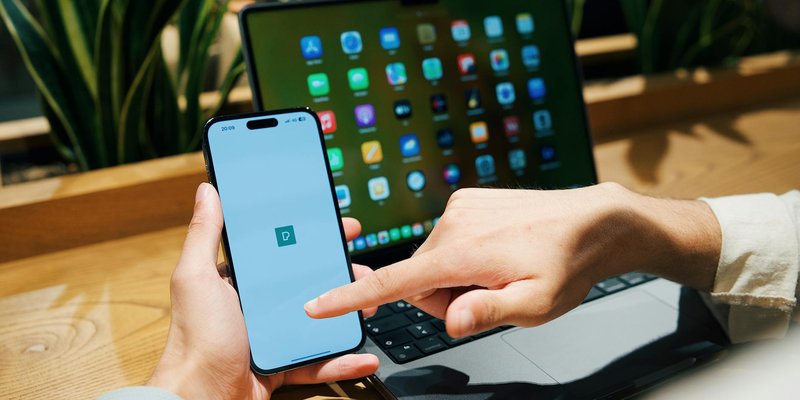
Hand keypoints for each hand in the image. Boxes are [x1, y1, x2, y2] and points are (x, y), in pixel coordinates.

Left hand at [148, 183, 378, 399]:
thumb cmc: (195, 339)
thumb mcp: (197, 278)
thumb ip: (204, 234)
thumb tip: (208, 190)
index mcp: (240, 282)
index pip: (280, 250)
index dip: (310, 235)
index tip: (335, 224)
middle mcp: (256, 306)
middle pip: (307, 283)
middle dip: (339, 273)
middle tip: (362, 264)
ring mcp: (271, 337)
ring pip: (320, 319)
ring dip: (348, 313)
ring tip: (370, 306)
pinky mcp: (282, 366)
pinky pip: (319, 361)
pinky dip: (343, 360)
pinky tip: (365, 354)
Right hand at [305, 183, 719, 337]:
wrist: (592, 221)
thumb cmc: (566, 265)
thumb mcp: (536, 304)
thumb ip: (489, 311)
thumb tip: (451, 319)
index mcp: (464, 253)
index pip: (395, 281)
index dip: (352, 297)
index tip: (317, 304)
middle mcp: (452, 224)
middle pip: (417, 279)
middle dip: (443, 297)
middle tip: (489, 297)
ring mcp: (458, 208)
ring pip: (430, 260)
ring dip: (454, 276)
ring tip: (499, 271)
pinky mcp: (466, 200)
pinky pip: (445, 239)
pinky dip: (461, 255)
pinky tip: (498, 252)